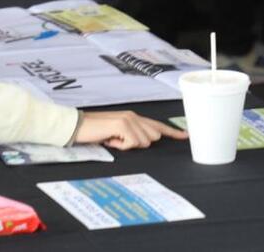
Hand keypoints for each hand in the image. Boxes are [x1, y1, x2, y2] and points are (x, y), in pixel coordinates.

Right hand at [73, 111, 187, 149]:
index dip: (172, 132)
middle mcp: (134, 116)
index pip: (157, 126)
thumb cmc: (95, 132)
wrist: (77, 126)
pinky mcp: (123, 124)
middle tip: (119, 141)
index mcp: (134, 118)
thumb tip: (145, 142)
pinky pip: (132, 143)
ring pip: (144, 142)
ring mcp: (129, 119)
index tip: (185, 136)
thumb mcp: (117, 134)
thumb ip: (132, 135)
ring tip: (113, 139)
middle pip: (153, 137)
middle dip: (139, 144)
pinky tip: (110, 140)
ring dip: (128, 145)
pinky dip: (121, 146)